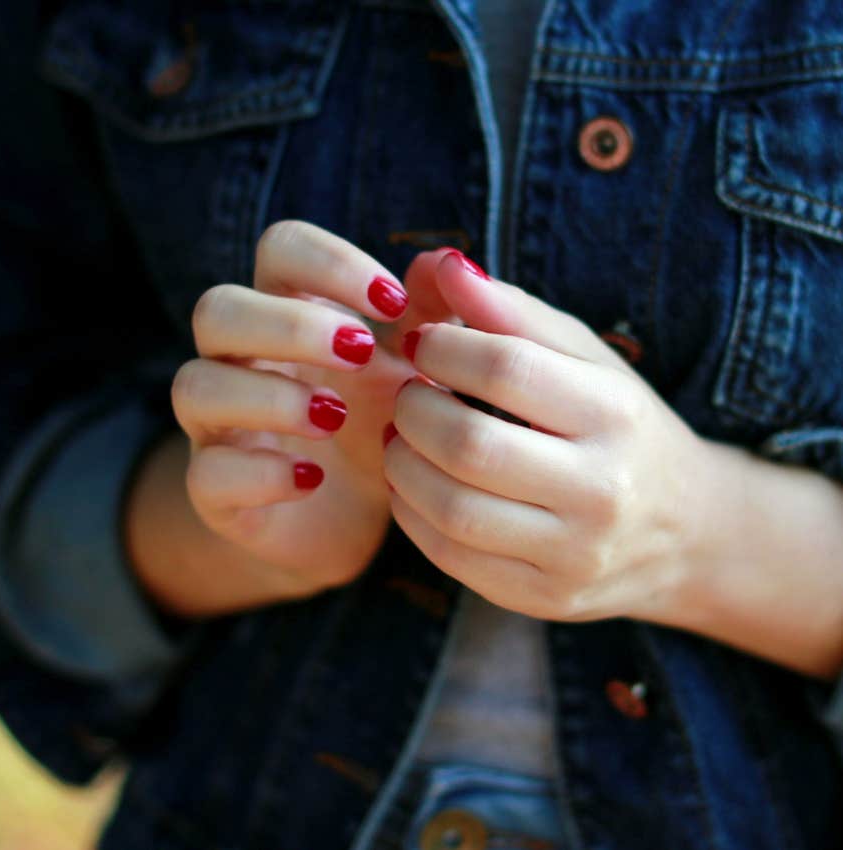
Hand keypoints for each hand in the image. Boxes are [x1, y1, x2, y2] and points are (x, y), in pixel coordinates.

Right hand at [166, 221, 454, 606]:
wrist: (350, 516)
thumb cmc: (376, 426)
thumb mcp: (413, 370)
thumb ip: (430, 319)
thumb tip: (448, 260)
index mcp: (288, 314)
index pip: (281, 249)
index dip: (330, 262)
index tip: (394, 303)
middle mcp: (239, 362)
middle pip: (218, 309)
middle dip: (289, 324)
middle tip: (361, 352)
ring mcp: (218, 426)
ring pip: (195, 386)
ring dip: (268, 395)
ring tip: (334, 417)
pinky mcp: (215, 490)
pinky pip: (208, 473)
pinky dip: (260, 474)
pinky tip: (312, 480)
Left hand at [383, 250, 709, 622]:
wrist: (685, 532)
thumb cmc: (622, 428)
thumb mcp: (584, 359)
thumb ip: (512, 311)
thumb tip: (438, 262)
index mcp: (616, 415)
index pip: (506, 369)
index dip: (443, 346)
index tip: (424, 341)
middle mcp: (602, 491)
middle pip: (469, 445)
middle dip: (414, 408)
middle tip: (410, 391)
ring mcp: (573, 555)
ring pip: (450, 508)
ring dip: (402, 462)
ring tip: (405, 436)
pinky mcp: (543, 597)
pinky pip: (450, 556)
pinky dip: (412, 512)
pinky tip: (416, 483)